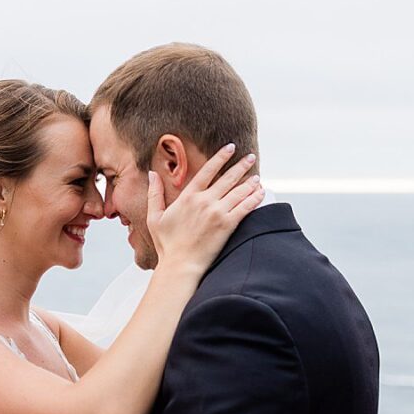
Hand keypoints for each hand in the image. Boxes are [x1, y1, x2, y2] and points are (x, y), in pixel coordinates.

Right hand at [146, 144, 262, 274]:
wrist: (180, 265)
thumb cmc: (167, 244)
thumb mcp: (155, 217)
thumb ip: (154, 194)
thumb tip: (151, 174)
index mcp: (188, 197)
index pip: (207, 171)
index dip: (220, 157)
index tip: (230, 148)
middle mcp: (204, 201)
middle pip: (227, 178)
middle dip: (240, 165)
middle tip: (250, 157)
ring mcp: (217, 212)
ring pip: (239, 191)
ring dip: (250, 182)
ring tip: (257, 177)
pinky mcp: (227, 225)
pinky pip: (245, 207)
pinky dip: (255, 198)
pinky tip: (261, 193)